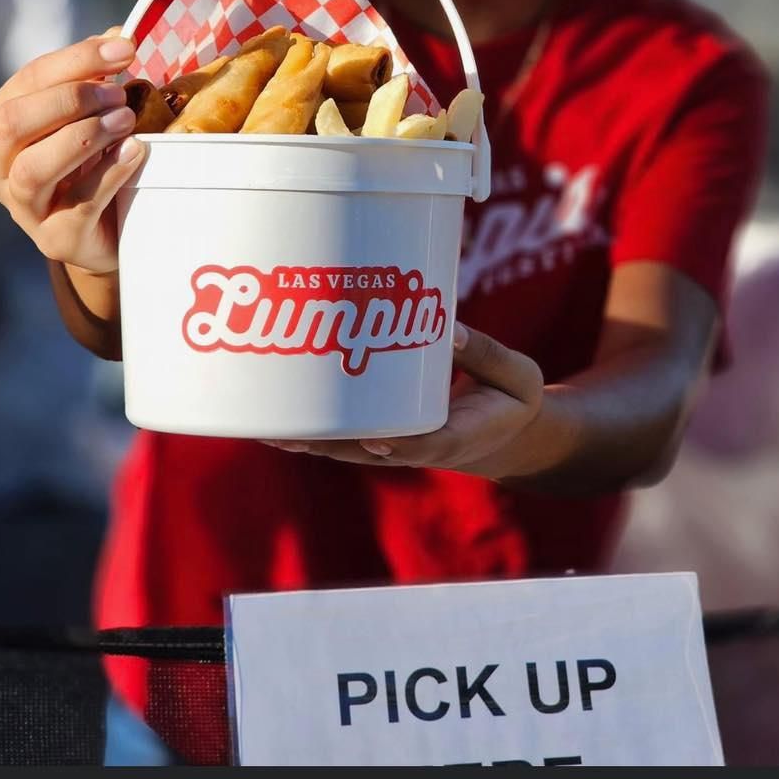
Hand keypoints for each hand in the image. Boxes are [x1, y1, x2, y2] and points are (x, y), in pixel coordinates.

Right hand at [0, 31, 145, 275]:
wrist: (110, 228)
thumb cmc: (93, 160)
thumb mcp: (89, 113)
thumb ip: (96, 76)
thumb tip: (119, 36)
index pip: (27, 81)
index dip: (76, 59)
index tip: (124, 48)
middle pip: (12, 123)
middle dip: (69, 100)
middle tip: (118, 95)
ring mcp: (22, 208)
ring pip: (32, 169)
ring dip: (82, 137)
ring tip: (126, 120)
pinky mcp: (55, 239)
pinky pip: (75, 206)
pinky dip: (108, 174)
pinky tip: (135, 152)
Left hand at [266, 322, 544, 478]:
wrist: (504, 436)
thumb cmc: (511, 401)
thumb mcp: (519, 377)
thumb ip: (486, 353)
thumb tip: (448, 326)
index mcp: (454, 439)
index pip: (420, 447)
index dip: (395, 445)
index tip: (376, 439)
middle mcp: (414, 449)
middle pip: (360, 451)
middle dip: (322, 442)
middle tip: (283, 426)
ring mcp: (392, 447)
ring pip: (341, 449)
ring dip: (302, 440)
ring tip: (259, 421)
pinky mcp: (378, 437)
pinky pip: (338, 437)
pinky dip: (306, 430)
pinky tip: (270, 416)